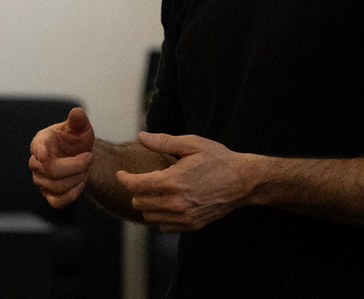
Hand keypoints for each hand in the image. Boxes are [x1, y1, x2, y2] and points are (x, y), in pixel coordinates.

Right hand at [29, 107, 95, 207]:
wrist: (80, 156)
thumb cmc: (76, 139)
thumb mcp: (80, 127)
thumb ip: (78, 120)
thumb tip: (77, 112)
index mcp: (42, 141)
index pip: (37, 146)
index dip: (39, 151)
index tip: (44, 156)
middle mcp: (36, 161)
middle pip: (51, 170)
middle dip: (76, 166)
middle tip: (90, 158)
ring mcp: (41, 179)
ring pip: (56, 186)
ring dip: (77, 179)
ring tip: (86, 169)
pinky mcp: (48, 194)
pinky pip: (56, 202)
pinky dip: (71, 196)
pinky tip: (81, 184)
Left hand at [116, 132, 255, 231]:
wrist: (243, 182)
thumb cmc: (217, 159)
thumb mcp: (191, 144)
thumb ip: (164, 141)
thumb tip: (141, 137)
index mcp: (173, 181)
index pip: (136, 185)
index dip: (124, 178)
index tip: (121, 174)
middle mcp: (176, 203)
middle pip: (139, 203)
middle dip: (136, 190)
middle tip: (142, 180)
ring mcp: (184, 217)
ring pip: (149, 217)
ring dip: (147, 204)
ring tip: (155, 191)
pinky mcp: (192, 226)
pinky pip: (164, 227)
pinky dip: (160, 217)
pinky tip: (167, 203)